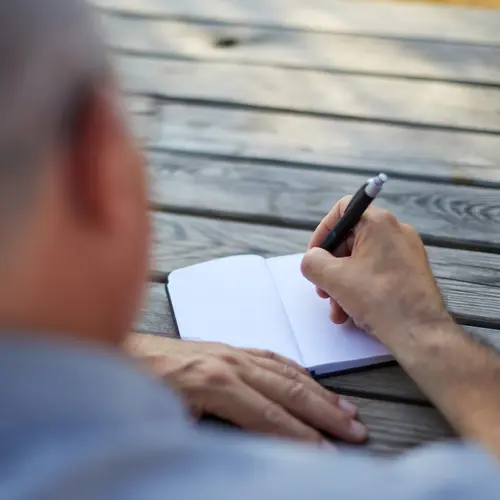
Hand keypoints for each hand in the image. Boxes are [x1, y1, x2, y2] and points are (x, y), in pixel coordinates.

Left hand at [125, 333, 367, 444]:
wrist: (117, 352)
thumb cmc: (135, 387)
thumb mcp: (169, 419)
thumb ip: (211, 431)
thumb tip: (245, 449)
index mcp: (215, 382)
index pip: (271, 416)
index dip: (302, 438)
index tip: (330, 455)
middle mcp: (230, 363)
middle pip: (288, 390)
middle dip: (324, 413)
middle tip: (357, 430)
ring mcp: (230, 352)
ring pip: (286, 371)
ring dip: (318, 391)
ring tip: (346, 408)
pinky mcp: (226, 348)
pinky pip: (271, 356)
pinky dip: (296, 370)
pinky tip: (310, 379)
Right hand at [301, 197, 450, 347]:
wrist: (421, 334)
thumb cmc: (380, 299)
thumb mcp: (334, 278)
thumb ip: (312, 262)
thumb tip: (312, 259)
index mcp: (379, 223)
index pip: (343, 209)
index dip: (323, 231)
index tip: (315, 255)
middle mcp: (395, 232)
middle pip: (350, 240)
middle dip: (330, 267)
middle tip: (322, 289)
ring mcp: (406, 253)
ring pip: (361, 261)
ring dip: (342, 284)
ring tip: (337, 310)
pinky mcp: (410, 273)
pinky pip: (376, 273)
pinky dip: (359, 289)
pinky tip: (352, 313)